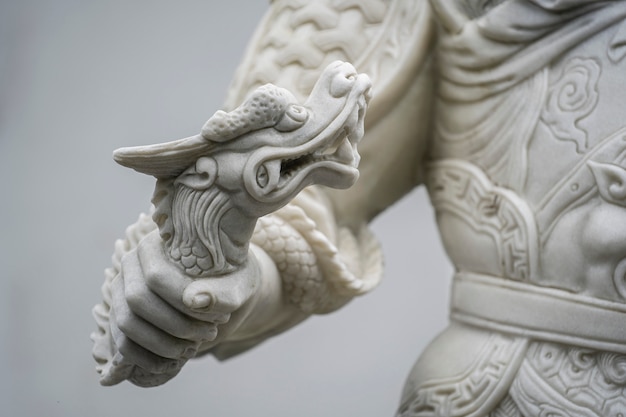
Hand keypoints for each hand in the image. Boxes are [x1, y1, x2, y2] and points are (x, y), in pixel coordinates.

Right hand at [108, 231, 260, 384]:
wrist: (219, 282)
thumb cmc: (230, 276)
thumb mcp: (239, 282)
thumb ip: (223, 292)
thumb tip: (194, 300)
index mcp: (157, 244)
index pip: (156, 276)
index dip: (184, 303)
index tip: (219, 318)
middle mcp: (132, 263)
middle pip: (137, 300)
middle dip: (176, 326)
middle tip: (210, 334)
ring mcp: (120, 289)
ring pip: (127, 323)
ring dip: (162, 344)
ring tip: (195, 348)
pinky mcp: (120, 313)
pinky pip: (122, 343)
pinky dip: (146, 359)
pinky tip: (174, 363)